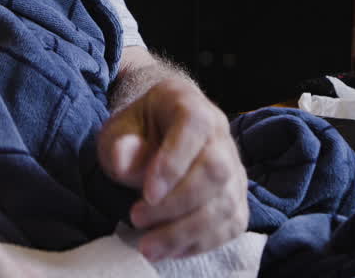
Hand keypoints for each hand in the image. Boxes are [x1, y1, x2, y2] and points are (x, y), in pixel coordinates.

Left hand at [98, 77, 248, 261]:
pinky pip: (231, 224)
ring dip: (186, 231)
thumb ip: (120, 145)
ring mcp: (234, 166)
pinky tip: (171, 249)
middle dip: (177, 204)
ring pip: (226, 202)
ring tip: (149, 246)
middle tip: (137, 218)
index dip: (174, 162)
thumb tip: (124, 162)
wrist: (156, 134)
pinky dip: (202, 242)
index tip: (147, 194)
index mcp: (191, 104)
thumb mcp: (118, 131)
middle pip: (215, 170)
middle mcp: (221, 133)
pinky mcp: (236, 196)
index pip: (194, 127)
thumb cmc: (137, 131)